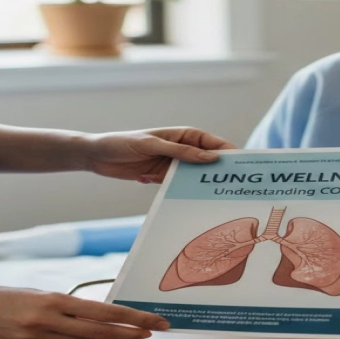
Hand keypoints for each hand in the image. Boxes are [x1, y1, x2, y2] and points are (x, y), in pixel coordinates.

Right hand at [0, 285, 170, 338]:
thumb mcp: (34, 295)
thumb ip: (61, 308)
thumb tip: (88, 321)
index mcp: (52, 299)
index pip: (101, 310)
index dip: (129, 317)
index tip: (150, 320)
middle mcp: (49, 317)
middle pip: (99, 328)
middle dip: (130, 331)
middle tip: (155, 332)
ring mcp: (38, 336)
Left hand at [84, 126, 235, 183]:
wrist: (97, 156)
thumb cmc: (123, 143)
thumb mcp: (152, 145)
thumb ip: (181, 152)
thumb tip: (210, 158)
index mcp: (183, 135)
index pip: (212, 143)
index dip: (228, 152)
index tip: (241, 164)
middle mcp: (181, 149)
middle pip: (207, 161)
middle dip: (220, 171)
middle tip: (237, 185)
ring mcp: (172, 164)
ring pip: (195, 175)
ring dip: (204, 185)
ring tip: (221, 198)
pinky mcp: (162, 178)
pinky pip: (180, 186)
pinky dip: (187, 193)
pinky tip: (197, 203)